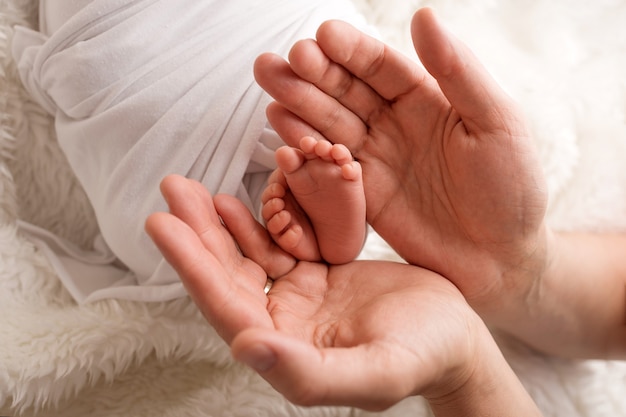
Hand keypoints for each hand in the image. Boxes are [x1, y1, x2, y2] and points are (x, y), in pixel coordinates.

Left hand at [145, 174, 486, 410]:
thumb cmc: (424, 358)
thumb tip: (244, 348)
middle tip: (171, 189)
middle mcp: (283, 327)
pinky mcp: (317, 276)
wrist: (456, 336)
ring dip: (218, 224)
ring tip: (190, 187)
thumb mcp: (376, 371)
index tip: (162, 223)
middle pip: (229, 276)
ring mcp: (299, 300)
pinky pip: (279, 244)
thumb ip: (311, 372)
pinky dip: (258, 221)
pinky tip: (237, 200)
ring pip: (248, 257)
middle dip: (197, 234)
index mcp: (287, 353)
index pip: (228, 307)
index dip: (193, 267)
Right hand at [254, 8, 548, 314]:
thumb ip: (458, 71)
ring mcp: (376, 158)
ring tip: (270, 85)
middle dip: (312, 74)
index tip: (323, 35)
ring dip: (298, 103)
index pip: (382, 66)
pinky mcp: (361, 194)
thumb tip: (423, 15)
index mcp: (428, 99)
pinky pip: (327, 164)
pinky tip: (281, 125)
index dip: (352, 50)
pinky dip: (304, 145)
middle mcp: (395, 123)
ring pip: (329, 123)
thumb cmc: (511, 189)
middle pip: (346, 90)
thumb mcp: (497, 123)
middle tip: (280, 60)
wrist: (500, 260)